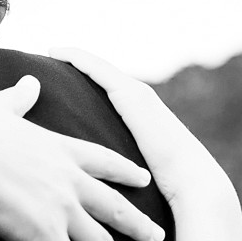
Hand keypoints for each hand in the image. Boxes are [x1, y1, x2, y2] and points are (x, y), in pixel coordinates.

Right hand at [0, 76, 166, 240]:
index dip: (125, 172)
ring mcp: (63, 213)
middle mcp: (71, 183)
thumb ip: (20, 97)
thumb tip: (30, 81)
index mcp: (61, 150)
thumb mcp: (0, 107)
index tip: (142, 178)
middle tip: (158, 238)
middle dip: (138, 225)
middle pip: (114, 209)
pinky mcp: (47, 239)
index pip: (103, 163)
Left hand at [48, 47, 240, 217]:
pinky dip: (77, 58)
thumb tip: (96, 184)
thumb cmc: (165, 191)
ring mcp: (136, 94)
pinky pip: (97, 69)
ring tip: (50, 49)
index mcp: (140, 115)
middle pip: (101, 74)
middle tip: (49, 53)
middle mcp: (139, 99)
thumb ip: (117, 168)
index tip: (61, 75)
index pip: (108, 90)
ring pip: (97, 67)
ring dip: (74, 56)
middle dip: (78, 63)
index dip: (86, 78)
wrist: (192, 185)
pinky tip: (57, 52)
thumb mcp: (134, 172)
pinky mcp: (130, 94)